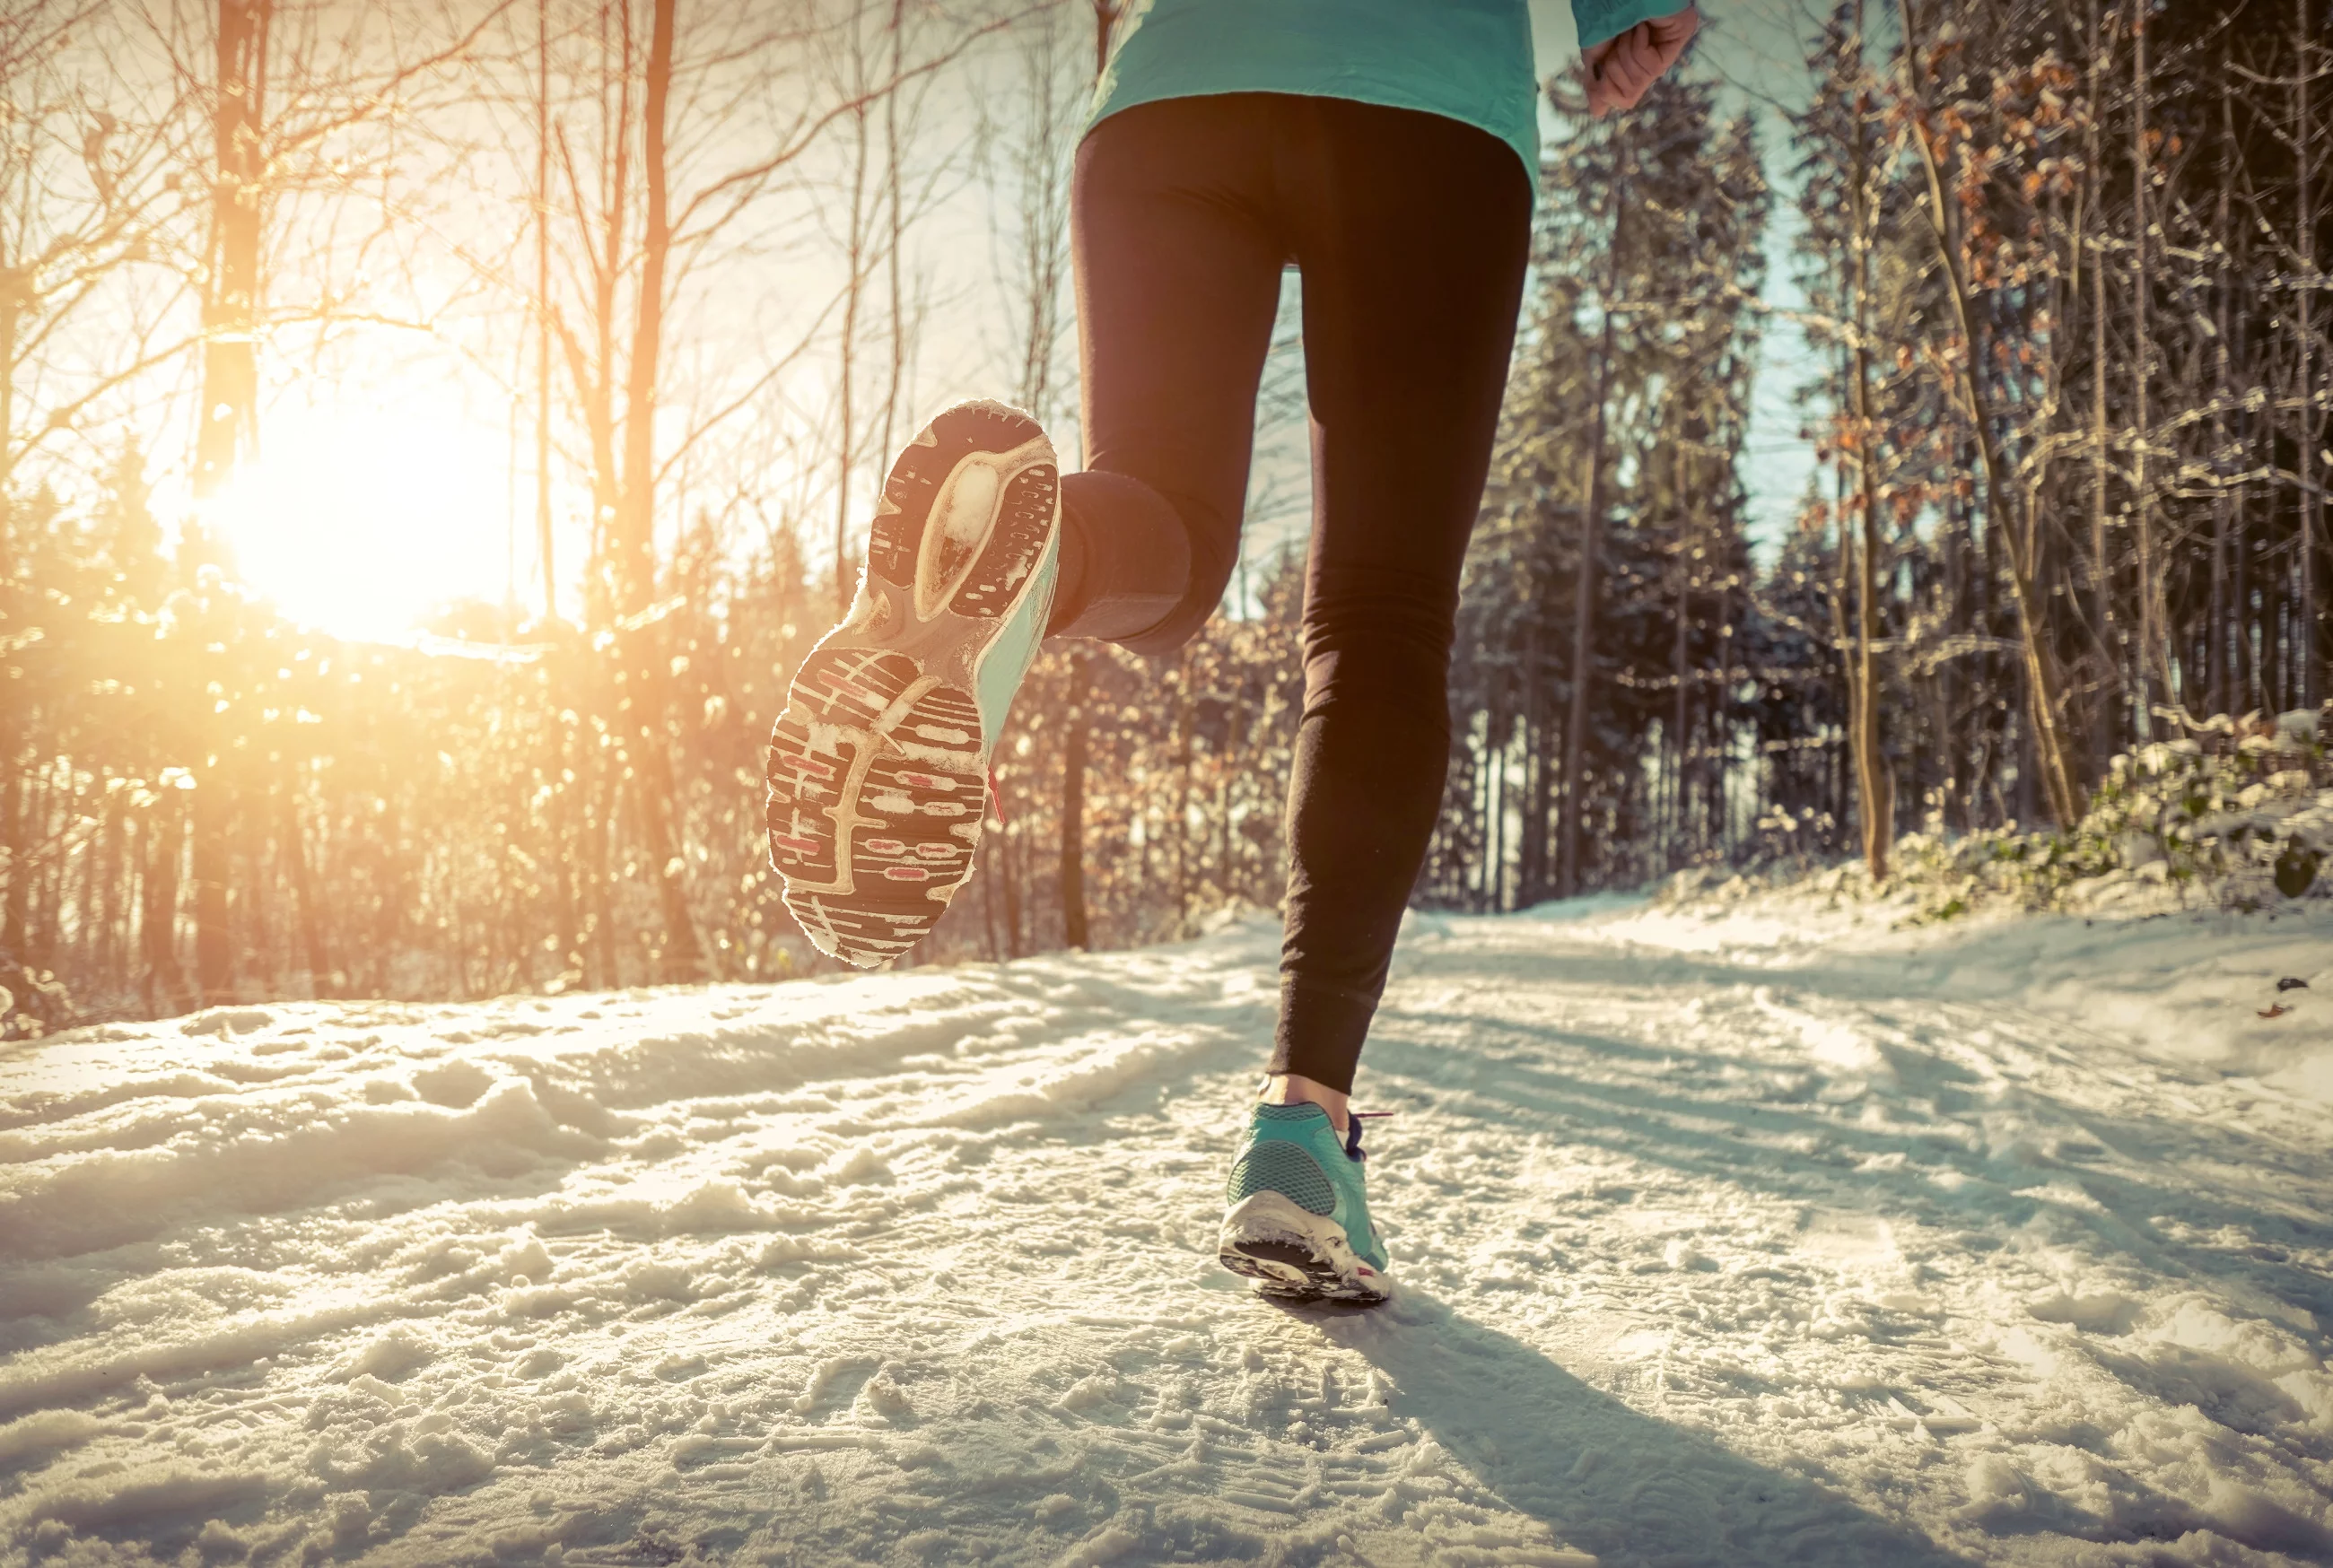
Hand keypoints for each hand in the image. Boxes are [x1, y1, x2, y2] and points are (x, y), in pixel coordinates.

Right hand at [1582, 5, 1700, 116]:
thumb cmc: (1606, 8)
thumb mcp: (1594, 50)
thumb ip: (1596, 82)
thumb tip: (1597, 113)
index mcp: (1631, 57)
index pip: (1624, 98)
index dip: (1608, 90)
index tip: (1602, 67)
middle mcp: (1651, 54)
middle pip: (1630, 95)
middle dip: (1614, 69)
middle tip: (1615, 44)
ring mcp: (1667, 45)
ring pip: (1640, 81)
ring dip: (1624, 55)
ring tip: (1627, 31)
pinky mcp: (1680, 36)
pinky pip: (1653, 66)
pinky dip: (1638, 48)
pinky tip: (1641, 28)